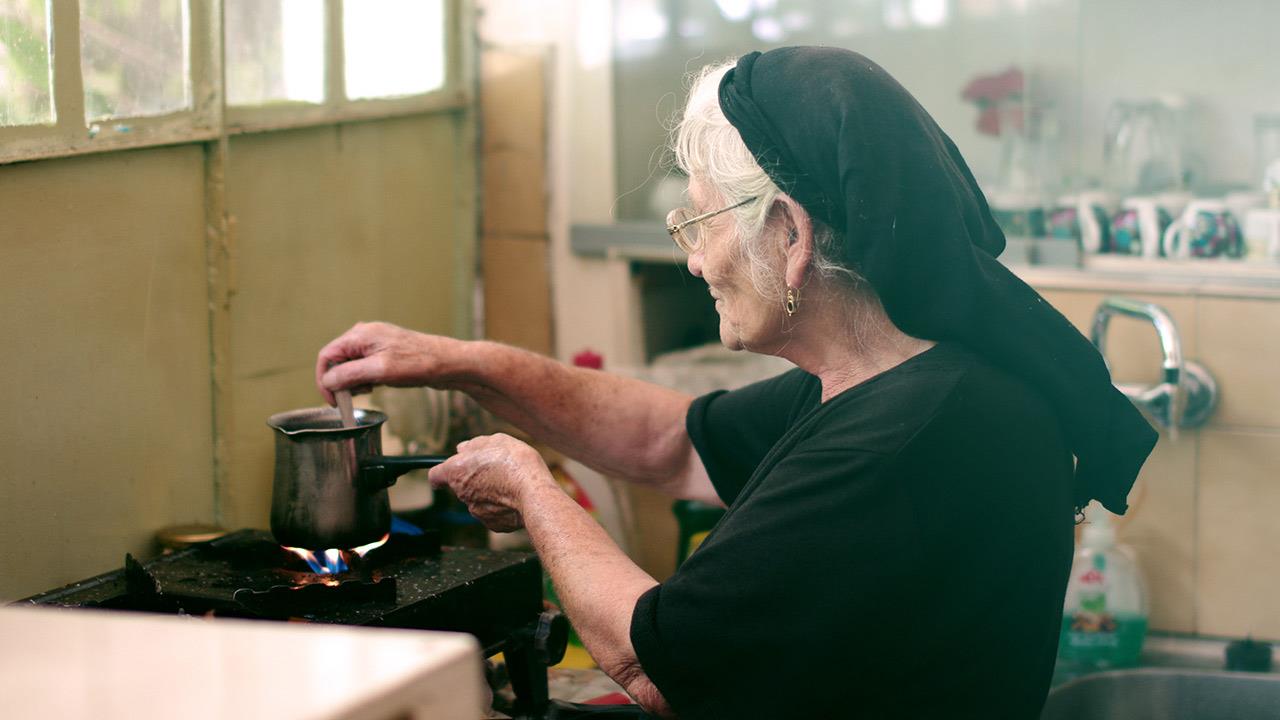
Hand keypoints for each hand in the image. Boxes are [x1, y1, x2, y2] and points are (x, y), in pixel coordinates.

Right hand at [315, 322, 462, 404]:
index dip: (324, 379)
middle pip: (337, 360)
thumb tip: (328, 380)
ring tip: (368, 390)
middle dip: (340, 381)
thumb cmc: (418, 363)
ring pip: (350, 365)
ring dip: (353, 381)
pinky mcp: (385, 353)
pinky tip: (375, 386)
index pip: (327, 355)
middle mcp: (365, 335)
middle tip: (353, 398)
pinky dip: (364, 379)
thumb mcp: (380, 371)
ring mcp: (376, 343)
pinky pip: (364, 366)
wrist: (448, 363)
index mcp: (360, 335)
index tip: (332, 400)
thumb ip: (349, 374)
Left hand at [427, 433, 556, 532]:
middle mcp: (462, 494)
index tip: (449, 469)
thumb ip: (475, 444)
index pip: (436, 475)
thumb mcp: (497, 440)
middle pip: (461, 485)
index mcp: (457, 472)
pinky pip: (493, 512)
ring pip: (478, 499)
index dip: (442, 471)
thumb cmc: (516, 464)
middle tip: (496, 469)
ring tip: (511, 483)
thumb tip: (463, 449)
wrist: (535, 494)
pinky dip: (501, 506)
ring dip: (489, 491)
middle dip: (474, 478)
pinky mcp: (492, 524)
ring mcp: (476, 511)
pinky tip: (516, 497)